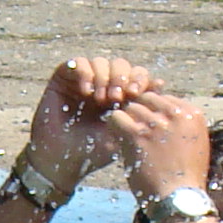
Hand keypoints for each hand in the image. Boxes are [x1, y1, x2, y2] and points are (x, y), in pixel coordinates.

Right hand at [23, 55, 159, 199]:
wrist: (61, 160)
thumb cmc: (93, 151)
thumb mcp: (123, 132)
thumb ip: (139, 110)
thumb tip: (160, 82)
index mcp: (120, 96)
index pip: (135, 75)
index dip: (138, 78)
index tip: (135, 93)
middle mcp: (103, 85)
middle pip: (120, 64)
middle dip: (121, 77)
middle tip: (116, 98)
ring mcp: (83, 81)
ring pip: (100, 62)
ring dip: (104, 77)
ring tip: (100, 99)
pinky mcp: (64, 78)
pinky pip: (78, 63)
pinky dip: (85, 73)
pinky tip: (86, 92)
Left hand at [98, 90, 213, 202]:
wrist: (178, 200)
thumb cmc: (185, 179)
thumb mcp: (195, 145)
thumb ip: (182, 126)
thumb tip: (162, 114)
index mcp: (193, 114)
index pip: (165, 98)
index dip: (154, 112)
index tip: (151, 128)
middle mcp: (176, 114)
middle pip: (148, 99)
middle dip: (140, 113)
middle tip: (135, 131)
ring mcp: (156, 123)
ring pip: (131, 107)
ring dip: (127, 122)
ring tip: (128, 140)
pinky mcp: (136, 133)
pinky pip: (116, 117)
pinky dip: (114, 126)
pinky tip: (117, 139)